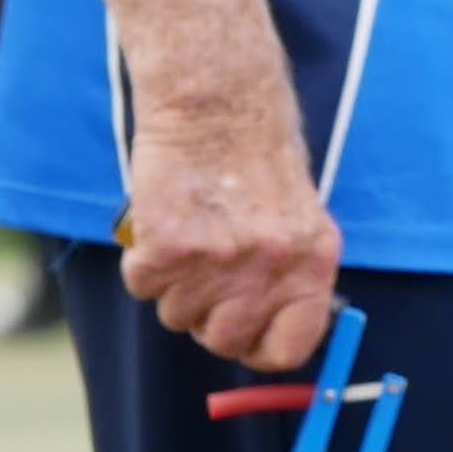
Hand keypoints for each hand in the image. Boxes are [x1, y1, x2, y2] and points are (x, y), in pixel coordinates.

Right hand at [117, 78, 344, 371]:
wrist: (216, 102)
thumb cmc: (256, 160)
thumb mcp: (300, 221)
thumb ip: (290, 281)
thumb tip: (269, 343)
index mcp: (311, 265)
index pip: (289, 349)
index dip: (259, 349)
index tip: (245, 336)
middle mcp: (269, 268)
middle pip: (223, 340)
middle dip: (208, 316)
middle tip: (206, 274)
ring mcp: (217, 261)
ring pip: (176, 316)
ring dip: (174, 285)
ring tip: (190, 233)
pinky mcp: (168, 247)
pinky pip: (141, 284)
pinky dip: (142, 261)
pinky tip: (162, 222)